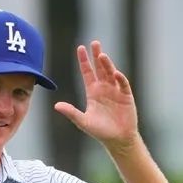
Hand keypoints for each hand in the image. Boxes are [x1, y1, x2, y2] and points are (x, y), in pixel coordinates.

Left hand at [54, 40, 140, 154]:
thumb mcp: (83, 121)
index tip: (80, 48)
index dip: (84, 60)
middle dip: (97, 56)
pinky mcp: (126, 96)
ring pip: (110, 73)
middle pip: (100, 68)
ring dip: (107, 64)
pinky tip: (115, 73)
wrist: (117, 140)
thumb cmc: (100, 131)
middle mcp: (104, 88)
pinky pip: (122, 84)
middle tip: (94, 43)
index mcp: (92, 92)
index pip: (87, 72)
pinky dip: (119, 78)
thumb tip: (56, 106)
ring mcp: (115, 91)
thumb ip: (71, 112)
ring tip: (102, 55)